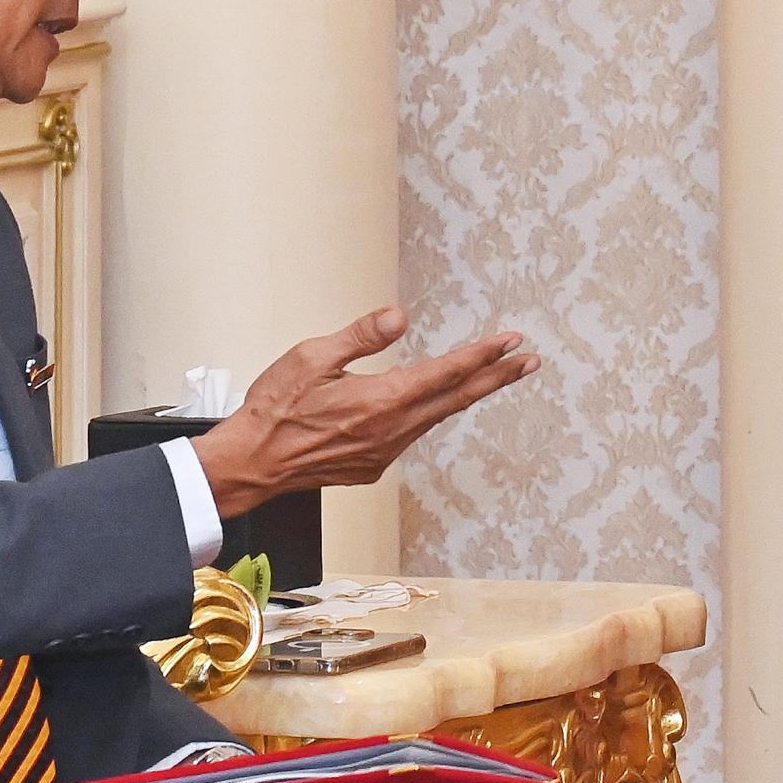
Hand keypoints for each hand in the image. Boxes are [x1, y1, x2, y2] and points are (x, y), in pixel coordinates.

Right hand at [196, 306, 540, 515]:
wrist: (253, 463)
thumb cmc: (276, 408)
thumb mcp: (312, 357)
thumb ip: (361, 337)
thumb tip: (398, 317)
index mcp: (384, 400)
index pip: (448, 373)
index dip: (484, 355)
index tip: (512, 342)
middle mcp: (393, 430)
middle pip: (458, 398)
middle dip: (497, 377)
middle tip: (529, 361)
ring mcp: (385, 451)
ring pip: (437, 417)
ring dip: (467, 395)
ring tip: (494, 376)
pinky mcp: (373, 465)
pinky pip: (411, 434)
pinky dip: (430, 414)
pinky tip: (432, 403)